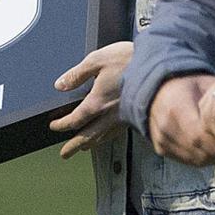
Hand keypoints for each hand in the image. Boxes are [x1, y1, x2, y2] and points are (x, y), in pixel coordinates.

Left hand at [49, 41, 134, 158]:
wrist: (161, 70)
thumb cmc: (131, 63)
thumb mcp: (97, 60)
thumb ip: (77, 74)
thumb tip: (60, 84)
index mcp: (97, 102)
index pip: (75, 120)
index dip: (61, 125)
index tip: (54, 126)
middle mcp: (109, 115)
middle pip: (87, 136)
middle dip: (74, 146)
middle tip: (65, 154)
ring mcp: (123, 118)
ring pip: (103, 137)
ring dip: (91, 144)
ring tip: (85, 148)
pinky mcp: (135, 116)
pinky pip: (116, 132)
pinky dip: (108, 137)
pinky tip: (108, 136)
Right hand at [148, 74, 214, 165]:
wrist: (159, 92)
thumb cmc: (188, 87)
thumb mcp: (206, 86)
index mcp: (176, 109)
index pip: (202, 135)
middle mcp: (166, 128)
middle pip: (201, 150)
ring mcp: (162, 141)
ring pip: (197, 159)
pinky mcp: (162, 149)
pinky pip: (189, 161)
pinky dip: (206, 158)